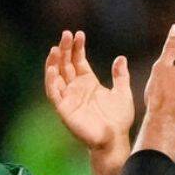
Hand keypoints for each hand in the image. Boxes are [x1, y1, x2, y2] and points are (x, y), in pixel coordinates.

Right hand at [45, 30, 133, 153]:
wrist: (115, 140)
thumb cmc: (118, 120)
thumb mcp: (122, 93)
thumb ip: (120, 76)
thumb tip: (120, 58)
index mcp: (88, 83)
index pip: (78, 60)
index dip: (77, 47)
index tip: (79, 34)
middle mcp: (76, 89)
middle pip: (65, 64)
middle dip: (64, 49)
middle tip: (66, 34)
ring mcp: (68, 98)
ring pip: (56, 76)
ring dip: (54, 62)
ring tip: (55, 48)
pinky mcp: (64, 110)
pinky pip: (54, 93)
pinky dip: (51, 81)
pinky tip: (53, 68)